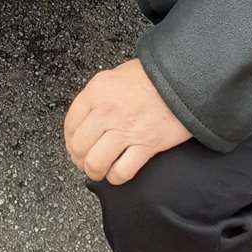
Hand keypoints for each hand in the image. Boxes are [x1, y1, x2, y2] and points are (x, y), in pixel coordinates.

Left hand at [64, 59, 191, 184]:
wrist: (182, 80)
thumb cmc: (152, 75)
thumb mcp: (116, 75)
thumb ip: (99, 94)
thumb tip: (88, 117)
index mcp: (97, 90)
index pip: (71, 123)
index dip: (69, 140)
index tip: (73, 146)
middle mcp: (107, 111)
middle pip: (80, 146)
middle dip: (80, 158)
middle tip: (85, 161)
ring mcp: (126, 130)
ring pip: (96, 163)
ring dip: (95, 171)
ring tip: (99, 170)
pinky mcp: (146, 145)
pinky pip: (122, 172)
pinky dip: (116, 177)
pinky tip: (117, 173)